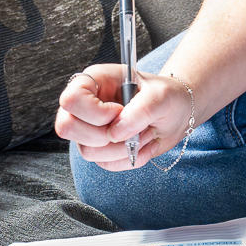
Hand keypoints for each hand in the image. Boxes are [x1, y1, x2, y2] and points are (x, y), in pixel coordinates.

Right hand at [54, 66, 194, 170]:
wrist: (178, 114)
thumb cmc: (167, 96)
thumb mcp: (161, 96)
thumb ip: (140, 111)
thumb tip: (115, 133)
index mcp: (96, 80)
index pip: (71, 99)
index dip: (94, 112)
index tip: (119, 111)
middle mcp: (87, 104)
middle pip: (66, 127)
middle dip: (102, 136)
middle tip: (129, 129)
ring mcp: (90, 128)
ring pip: (87, 151)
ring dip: (122, 149)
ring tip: (143, 134)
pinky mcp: (100, 148)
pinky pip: (104, 164)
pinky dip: (128, 159)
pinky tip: (142, 144)